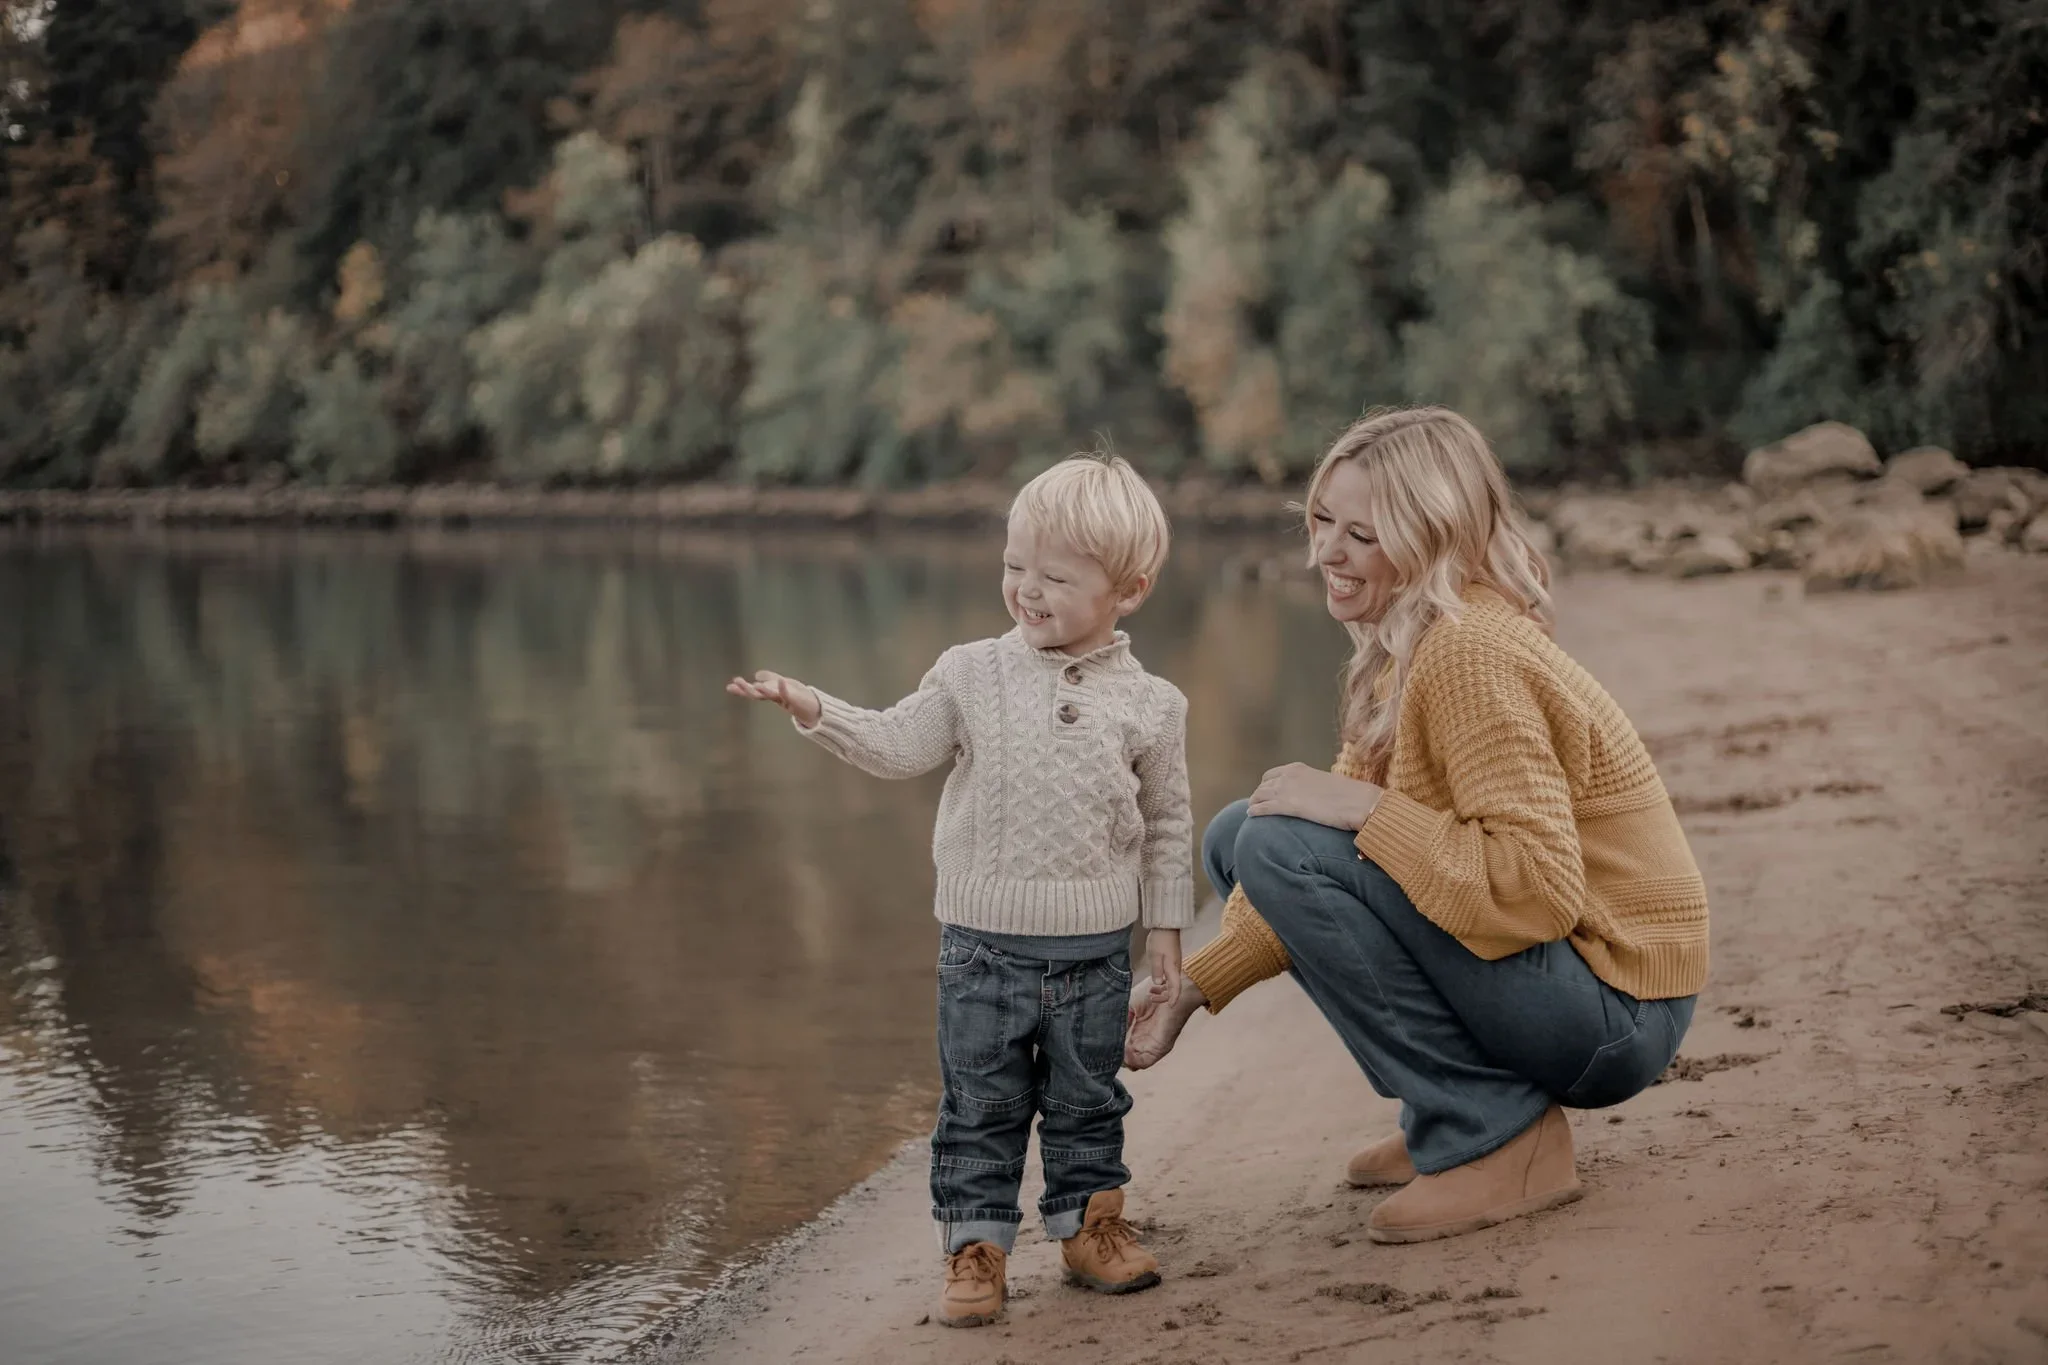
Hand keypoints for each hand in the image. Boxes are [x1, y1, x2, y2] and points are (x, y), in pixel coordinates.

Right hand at [725, 669, 821, 727]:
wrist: (815, 708)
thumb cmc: (798, 696)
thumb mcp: (782, 684)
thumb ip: (770, 679)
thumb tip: (757, 675)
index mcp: (770, 694)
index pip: (754, 690)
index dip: (742, 689)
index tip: (729, 686)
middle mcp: (775, 697)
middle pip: (757, 694)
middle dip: (746, 689)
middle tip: (735, 683)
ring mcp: (784, 699)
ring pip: (770, 695)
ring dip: (762, 689)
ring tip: (755, 684)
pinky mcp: (795, 699)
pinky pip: (788, 694)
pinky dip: (784, 688)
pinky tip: (781, 681)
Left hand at [1143, 928, 1181, 1006]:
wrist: (1166, 925)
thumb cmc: (1160, 939)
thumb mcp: (1155, 956)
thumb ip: (1157, 971)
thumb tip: (1159, 984)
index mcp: (1173, 968)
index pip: (1176, 987)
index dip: (1174, 998)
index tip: (1171, 1007)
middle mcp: (1176, 968)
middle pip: (1174, 986)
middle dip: (1164, 996)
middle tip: (1151, 999)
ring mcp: (1174, 964)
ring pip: (1171, 981)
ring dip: (1162, 989)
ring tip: (1151, 993)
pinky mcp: (1172, 960)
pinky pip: (1169, 975)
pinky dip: (1163, 981)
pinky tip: (1155, 982)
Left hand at [1248, 763, 1381, 829]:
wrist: (1360, 802)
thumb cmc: (1350, 795)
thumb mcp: (1325, 784)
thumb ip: (1312, 787)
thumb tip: (1311, 797)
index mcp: (1299, 769)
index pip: (1272, 775)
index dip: (1267, 785)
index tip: (1267, 794)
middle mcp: (1289, 776)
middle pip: (1263, 785)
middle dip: (1259, 795)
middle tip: (1258, 805)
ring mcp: (1287, 789)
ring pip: (1259, 795)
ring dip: (1255, 802)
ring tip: (1253, 810)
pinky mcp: (1288, 805)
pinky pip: (1263, 807)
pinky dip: (1255, 810)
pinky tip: (1251, 814)